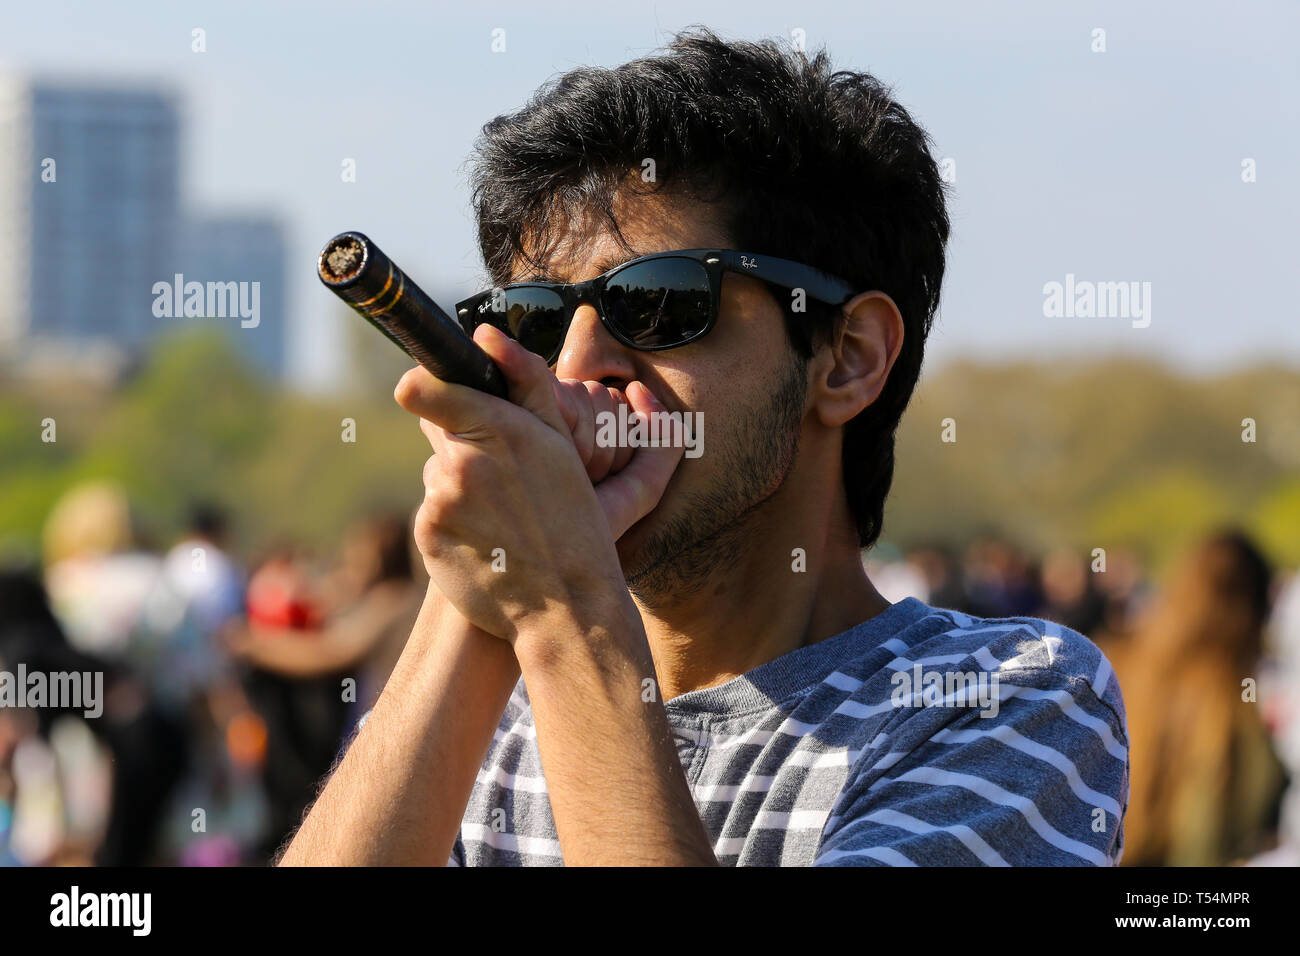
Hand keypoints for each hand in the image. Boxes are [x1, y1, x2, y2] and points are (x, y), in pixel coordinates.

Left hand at [394, 324, 683, 640]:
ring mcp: (440, 502)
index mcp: (498, 429)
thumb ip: (526, 381)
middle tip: (508, 482)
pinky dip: (454, 523)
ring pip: (439, 474)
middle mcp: (461, 463)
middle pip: (440, 433)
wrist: (566, 606)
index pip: (426, 388)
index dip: (423, 387)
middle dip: (465, 446)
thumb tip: (485, 334)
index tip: (420, 390)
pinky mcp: (427, 536)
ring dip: (462, 488)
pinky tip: (488, 541)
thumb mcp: (563, 444)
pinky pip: (433, 514)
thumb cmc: (574, 520)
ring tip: (504, 519)